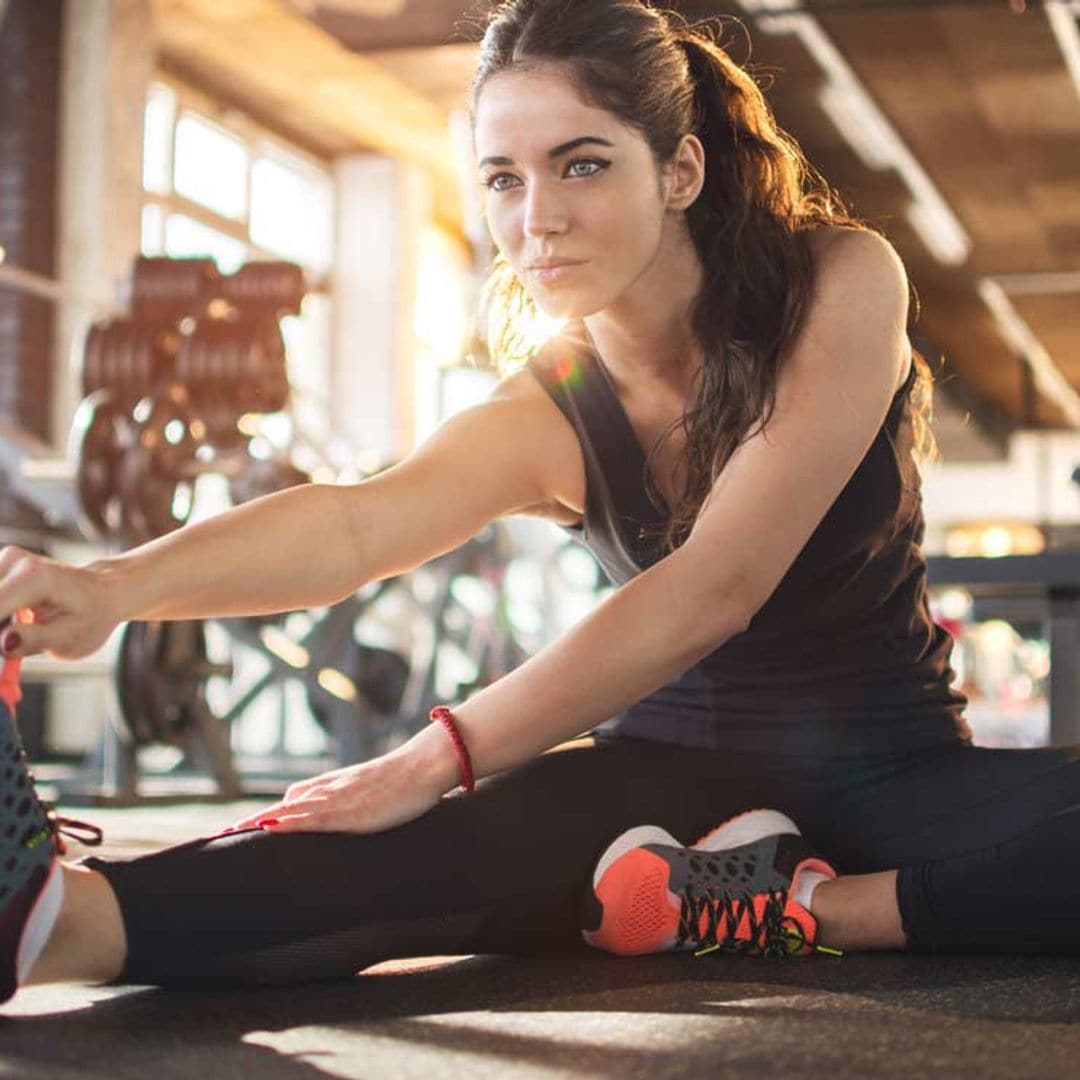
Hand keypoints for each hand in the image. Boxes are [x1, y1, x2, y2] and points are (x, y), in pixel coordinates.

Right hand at [0, 547, 120, 659]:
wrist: (104, 593)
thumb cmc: (91, 617)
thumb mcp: (71, 638)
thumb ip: (34, 640)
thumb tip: (3, 643)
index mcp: (35, 578)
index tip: (1, 654)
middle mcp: (15, 561)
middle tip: (11, 649)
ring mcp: (4, 559)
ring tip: (22, 636)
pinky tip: (13, 626)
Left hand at [224, 735, 457, 835]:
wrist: (424, 765)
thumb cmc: (406, 780)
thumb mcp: (373, 790)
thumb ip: (353, 799)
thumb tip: (344, 816)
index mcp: (334, 787)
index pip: (290, 802)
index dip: (262, 817)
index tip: (235, 830)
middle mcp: (329, 791)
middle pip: (280, 807)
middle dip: (249, 823)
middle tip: (218, 837)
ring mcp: (338, 800)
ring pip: (288, 811)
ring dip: (257, 823)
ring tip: (227, 835)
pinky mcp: (350, 811)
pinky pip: (312, 817)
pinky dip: (288, 822)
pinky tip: (268, 828)